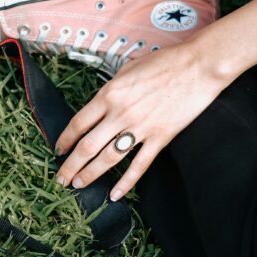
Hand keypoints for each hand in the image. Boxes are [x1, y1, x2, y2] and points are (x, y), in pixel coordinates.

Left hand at [54, 42, 223, 199]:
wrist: (198, 66)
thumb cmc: (165, 62)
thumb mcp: (129, 68)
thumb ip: (112, 88)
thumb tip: (102, 102)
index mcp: (109, 94)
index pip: (79, 123)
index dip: (65, 139)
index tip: (58, 150)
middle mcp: (120, 113)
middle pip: (87, 146)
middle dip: (71, 165)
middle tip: (62, 178)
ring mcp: (140, 128)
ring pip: (108, 158)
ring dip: (90, 174)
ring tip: (78, 185)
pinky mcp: (160, 138)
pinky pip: (139, 165)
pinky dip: (126, 182)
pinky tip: (115, 194)